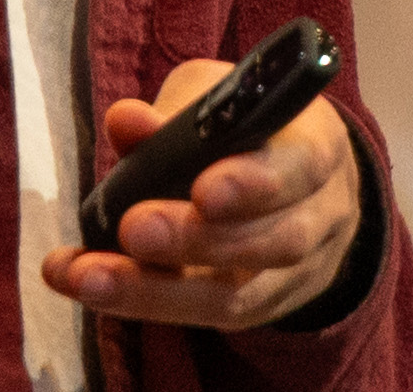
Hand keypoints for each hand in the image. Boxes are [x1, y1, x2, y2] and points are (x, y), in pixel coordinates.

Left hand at [44, 79, 366, 331]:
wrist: (297, 179)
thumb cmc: (247, 125)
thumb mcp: (217, 97)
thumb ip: (175, 112)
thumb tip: (127, 122)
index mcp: (317, 147)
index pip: (300, 169)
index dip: (253, 185)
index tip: (203, 193)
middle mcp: (322, 216)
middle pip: (274, 242)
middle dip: (197, 241)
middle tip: (133, 231)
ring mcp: (300, 272)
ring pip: (238, 296)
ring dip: (156, 290)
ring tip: (91, 277)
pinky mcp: (265, 307)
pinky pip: (209, 316)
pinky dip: (145, 302)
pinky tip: (93, 286)